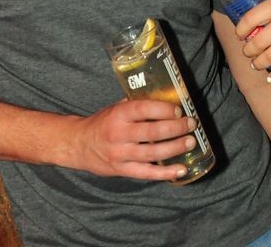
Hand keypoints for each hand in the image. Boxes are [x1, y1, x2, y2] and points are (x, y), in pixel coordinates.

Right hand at [69, 98, 196, 180]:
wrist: (79, 144)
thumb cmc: (103, 122)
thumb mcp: (116, 107)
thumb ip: (137, 104)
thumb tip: (165, 97)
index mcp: (118, 114)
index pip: (144, 109)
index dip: (163, 109)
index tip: (179, 109)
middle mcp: (119, 134)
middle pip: (152, 132)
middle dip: (176, 128)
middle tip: (191, 124)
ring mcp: (121, 154)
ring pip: (152, 153)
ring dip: (175, 148)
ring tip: (191, 142)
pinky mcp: (122, 170)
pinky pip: (147, 173)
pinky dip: (166, 172)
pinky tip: (181, 169)